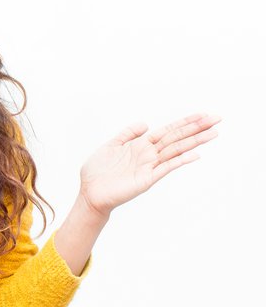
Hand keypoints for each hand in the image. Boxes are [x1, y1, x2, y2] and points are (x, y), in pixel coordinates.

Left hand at [78, 112, 221, 217]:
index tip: (202, 114)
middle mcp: (148, 155)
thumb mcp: (111, 146)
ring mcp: (149, 167)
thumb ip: (127, 134)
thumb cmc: (97, 172)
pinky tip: (194, 154)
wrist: (89, 192)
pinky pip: (166, 168)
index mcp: (140, 145)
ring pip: (176, 150)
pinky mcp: (146, 179)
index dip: (184, 122)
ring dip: (194, 141)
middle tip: (217, 119)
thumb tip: (146, 124)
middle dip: (196, 128)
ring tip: (213, 133)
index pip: (168, 131)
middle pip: (177, 138)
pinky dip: (180, 161)